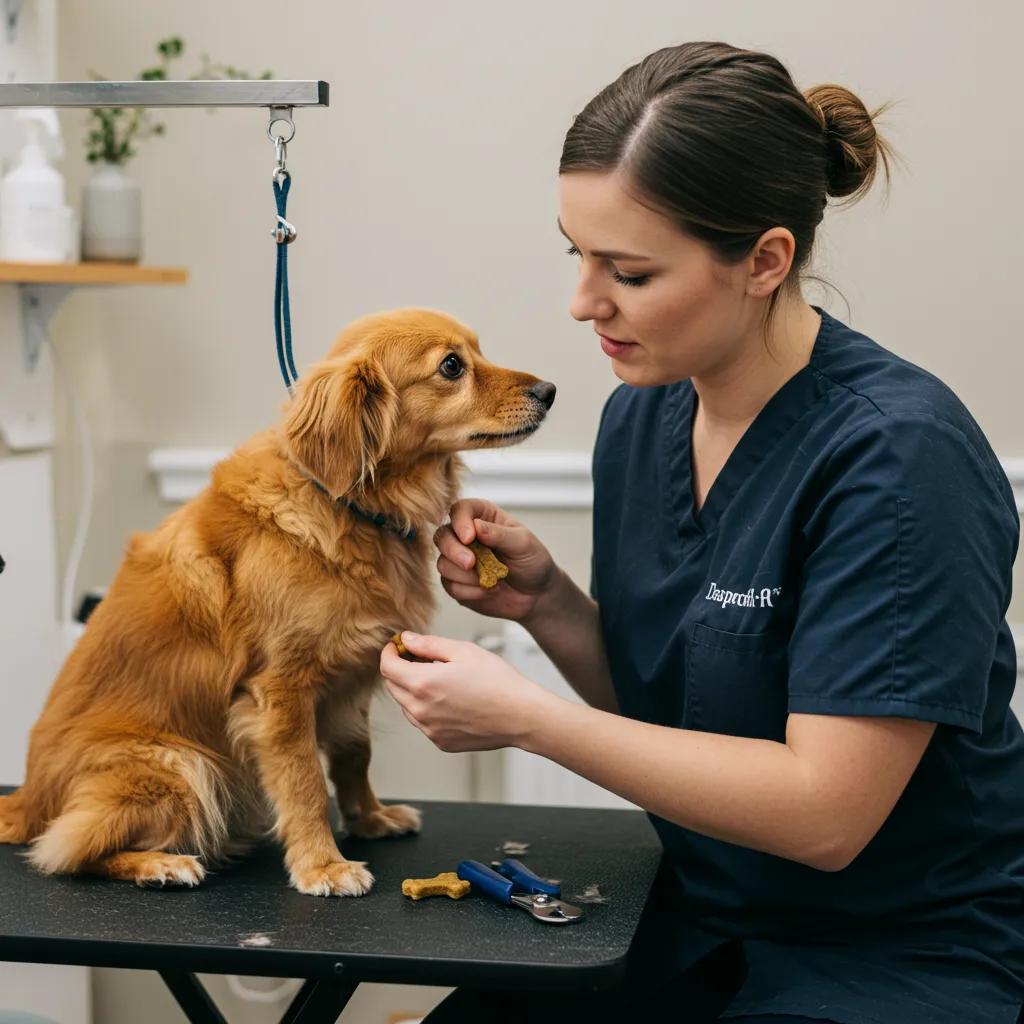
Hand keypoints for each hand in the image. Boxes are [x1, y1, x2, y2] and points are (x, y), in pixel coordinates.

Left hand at [379, 631, 554, 752]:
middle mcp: (420, 710)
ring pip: (406, 705)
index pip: (387, 667)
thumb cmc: (496, 680)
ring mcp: (429, 729)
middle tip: (419, 657)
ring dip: (413, 690)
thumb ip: (428, 644)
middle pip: (393, 687)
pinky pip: (422, 721)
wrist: (520, 715)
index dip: (389, 652)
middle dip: (400, 669)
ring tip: (440, 678)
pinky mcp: (440, 741)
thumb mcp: (463, 651)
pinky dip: (426, 708)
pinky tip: (450, 699)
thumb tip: (406, 639)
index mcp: (422, 683)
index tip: (397, 645)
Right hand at [433, 498, 556, 621]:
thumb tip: (476, 526)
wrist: (537, 595)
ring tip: (493, 581)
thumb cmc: (532, 562)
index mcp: (482, 517)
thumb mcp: (523, 544)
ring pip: (443, 564)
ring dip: (466, 576)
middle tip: (470, 563)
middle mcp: (466, 537)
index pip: (460, 510)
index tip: (469, 538)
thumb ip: (499, 534)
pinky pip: (450, 586)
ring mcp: (459, 560)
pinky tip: (489, 591)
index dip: (460, 522)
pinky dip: (470, 592)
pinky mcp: (457, 583)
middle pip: (442, 536)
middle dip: (453, 551)